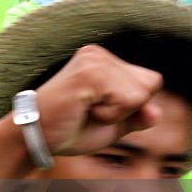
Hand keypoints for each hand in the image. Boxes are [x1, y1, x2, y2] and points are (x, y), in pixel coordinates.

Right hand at [34, 44, 163, 156]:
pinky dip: (110, 114)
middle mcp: (99, 53)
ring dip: (116, 113)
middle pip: (151, 84)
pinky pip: (128, 99)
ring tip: (85, 110)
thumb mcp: (111, 125)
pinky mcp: (91, 72)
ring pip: (141, 93)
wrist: (35, 137)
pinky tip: (83, 109)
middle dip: (127, 108)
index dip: (131, 106)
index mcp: (103, 60)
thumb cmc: (68, 130)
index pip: (150, 82)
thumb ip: (136, 117)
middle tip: (90, 111)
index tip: (96, 110)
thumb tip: (156, 112)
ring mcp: (94, 59)